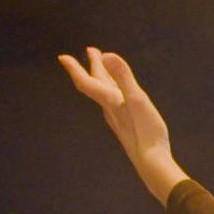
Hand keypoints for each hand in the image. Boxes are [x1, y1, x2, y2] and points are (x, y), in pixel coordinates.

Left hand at [58, 46, 185, 201]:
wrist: (151, 162)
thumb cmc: (146, 131)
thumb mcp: (137, 100)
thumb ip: (123, 77)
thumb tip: (106, 55)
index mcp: (110, 101)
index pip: (87, 82)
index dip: (74, 69)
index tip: (62, 57)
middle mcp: (109, 109)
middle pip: (95, 85)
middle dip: (92, 67)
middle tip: (91, 51)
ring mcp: (117, 118)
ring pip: (104, 94)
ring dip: (102, 78)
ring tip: (104, 68)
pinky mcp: (126, 125)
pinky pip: (113, 102)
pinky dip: (113, 90)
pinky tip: (118, 95)